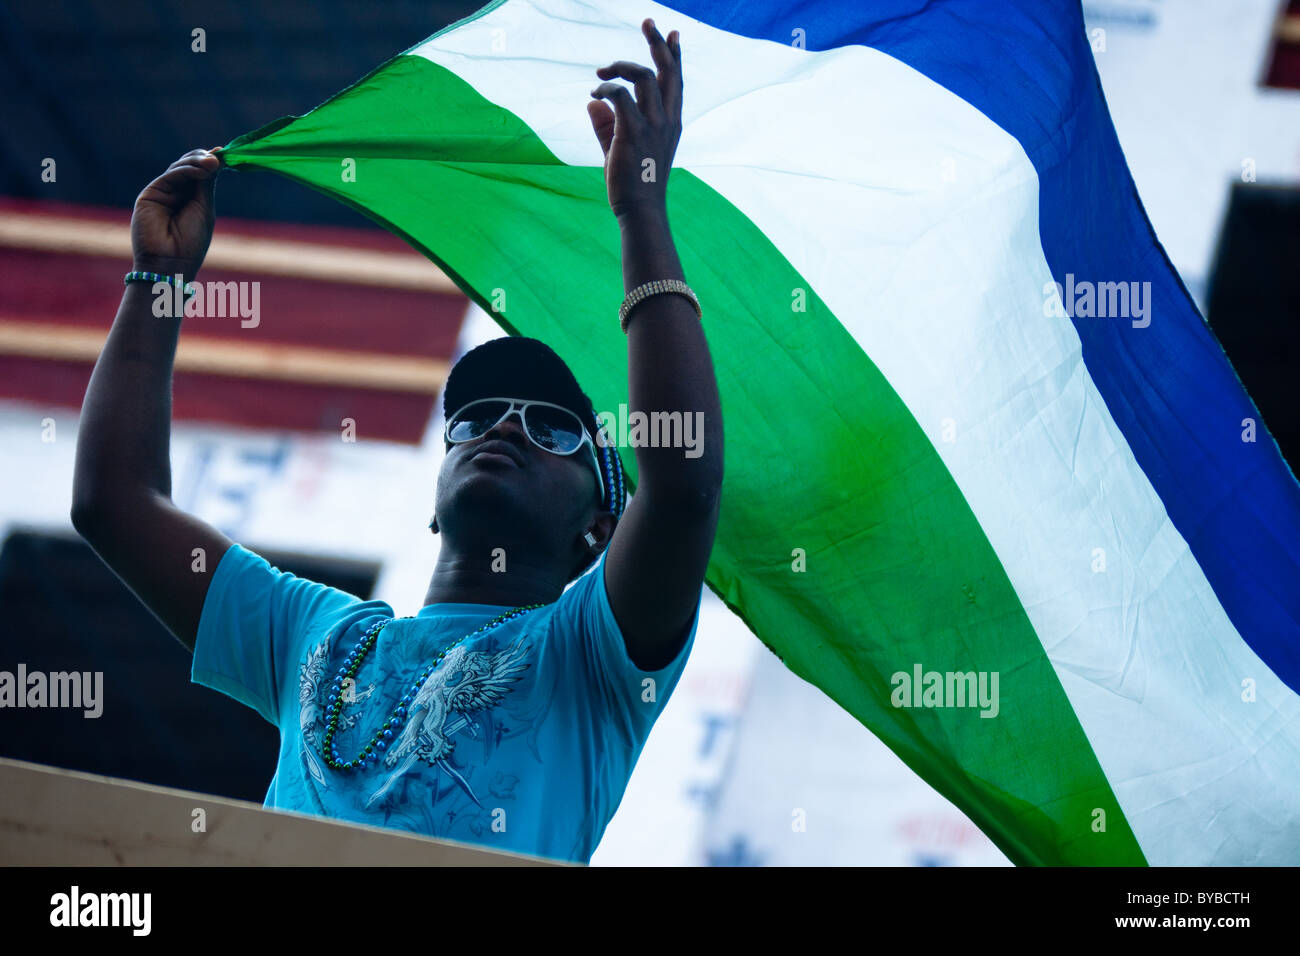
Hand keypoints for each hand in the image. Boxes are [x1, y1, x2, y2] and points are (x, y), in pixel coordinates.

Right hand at [130, 148, 221, 278]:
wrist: (170, 262)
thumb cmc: (191, 242)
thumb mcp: (204, 209)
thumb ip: (206, 184)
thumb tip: (215, 158)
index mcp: (191, 199)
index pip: (200, 174)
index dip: (211, 162)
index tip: (225, 153)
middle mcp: (175, 193)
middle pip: (189, 166)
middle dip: (204, 159)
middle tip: (219, 156)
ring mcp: (162, 192)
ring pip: (179, 168)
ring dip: (197, 162)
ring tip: (213, 162)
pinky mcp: (150, 193)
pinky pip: (170, 176)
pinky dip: (186, 170)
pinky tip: (201, 169)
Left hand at [588, 19, 681, 219]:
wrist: (640, 210)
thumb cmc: (632, 184)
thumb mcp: (620, 149)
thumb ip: (607, 124)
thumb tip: (591, 102)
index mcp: (671, 123)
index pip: (676, 81)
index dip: (674, 55)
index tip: (671, 33)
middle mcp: (667, 120)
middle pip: (666, 70)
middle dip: (657, 42)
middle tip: (647, 22)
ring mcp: (653, 125)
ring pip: (643, 75)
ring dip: (621, 66)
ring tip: (603, 72)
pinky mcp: (634, 131)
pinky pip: (620, 96)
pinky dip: (606, 89)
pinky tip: (596, 93)